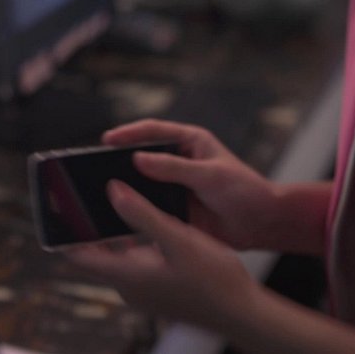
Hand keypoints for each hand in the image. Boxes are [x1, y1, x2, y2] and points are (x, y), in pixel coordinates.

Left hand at [68, 180, 257, 329]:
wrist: (243, 311)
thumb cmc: (213, 279)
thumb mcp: (177, 238)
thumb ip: (142, 215)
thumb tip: (112, 192)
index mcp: (127, 275)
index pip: (78, 255)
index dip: (65, 232)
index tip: (61, 207)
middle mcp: (129, 286)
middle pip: (97, 254)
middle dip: (92, 226)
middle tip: (91, 194)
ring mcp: (145, 290)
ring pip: (120, 257)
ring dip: (118, 233)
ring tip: (122, 200)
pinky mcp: (159, 290)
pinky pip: (138, 263)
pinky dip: (137, 243)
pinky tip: (153, 221)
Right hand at [103, 119, 282, 249]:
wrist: (262, 223)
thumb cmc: (245, 190)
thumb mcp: (210, 175)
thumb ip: (175, 168)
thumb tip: (137, 159)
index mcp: (190, 142)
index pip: (154, 131)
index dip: (129, 133)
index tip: (106, 139)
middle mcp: (179, 161)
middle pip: (142, 158)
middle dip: (119, 162)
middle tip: (93, 168)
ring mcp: (175, 186)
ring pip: (143, 184)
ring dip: (126, 188)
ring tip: (99, 192)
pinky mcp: (175, 209)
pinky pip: (150, 207)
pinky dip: (136, 210)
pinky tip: (118, 216)